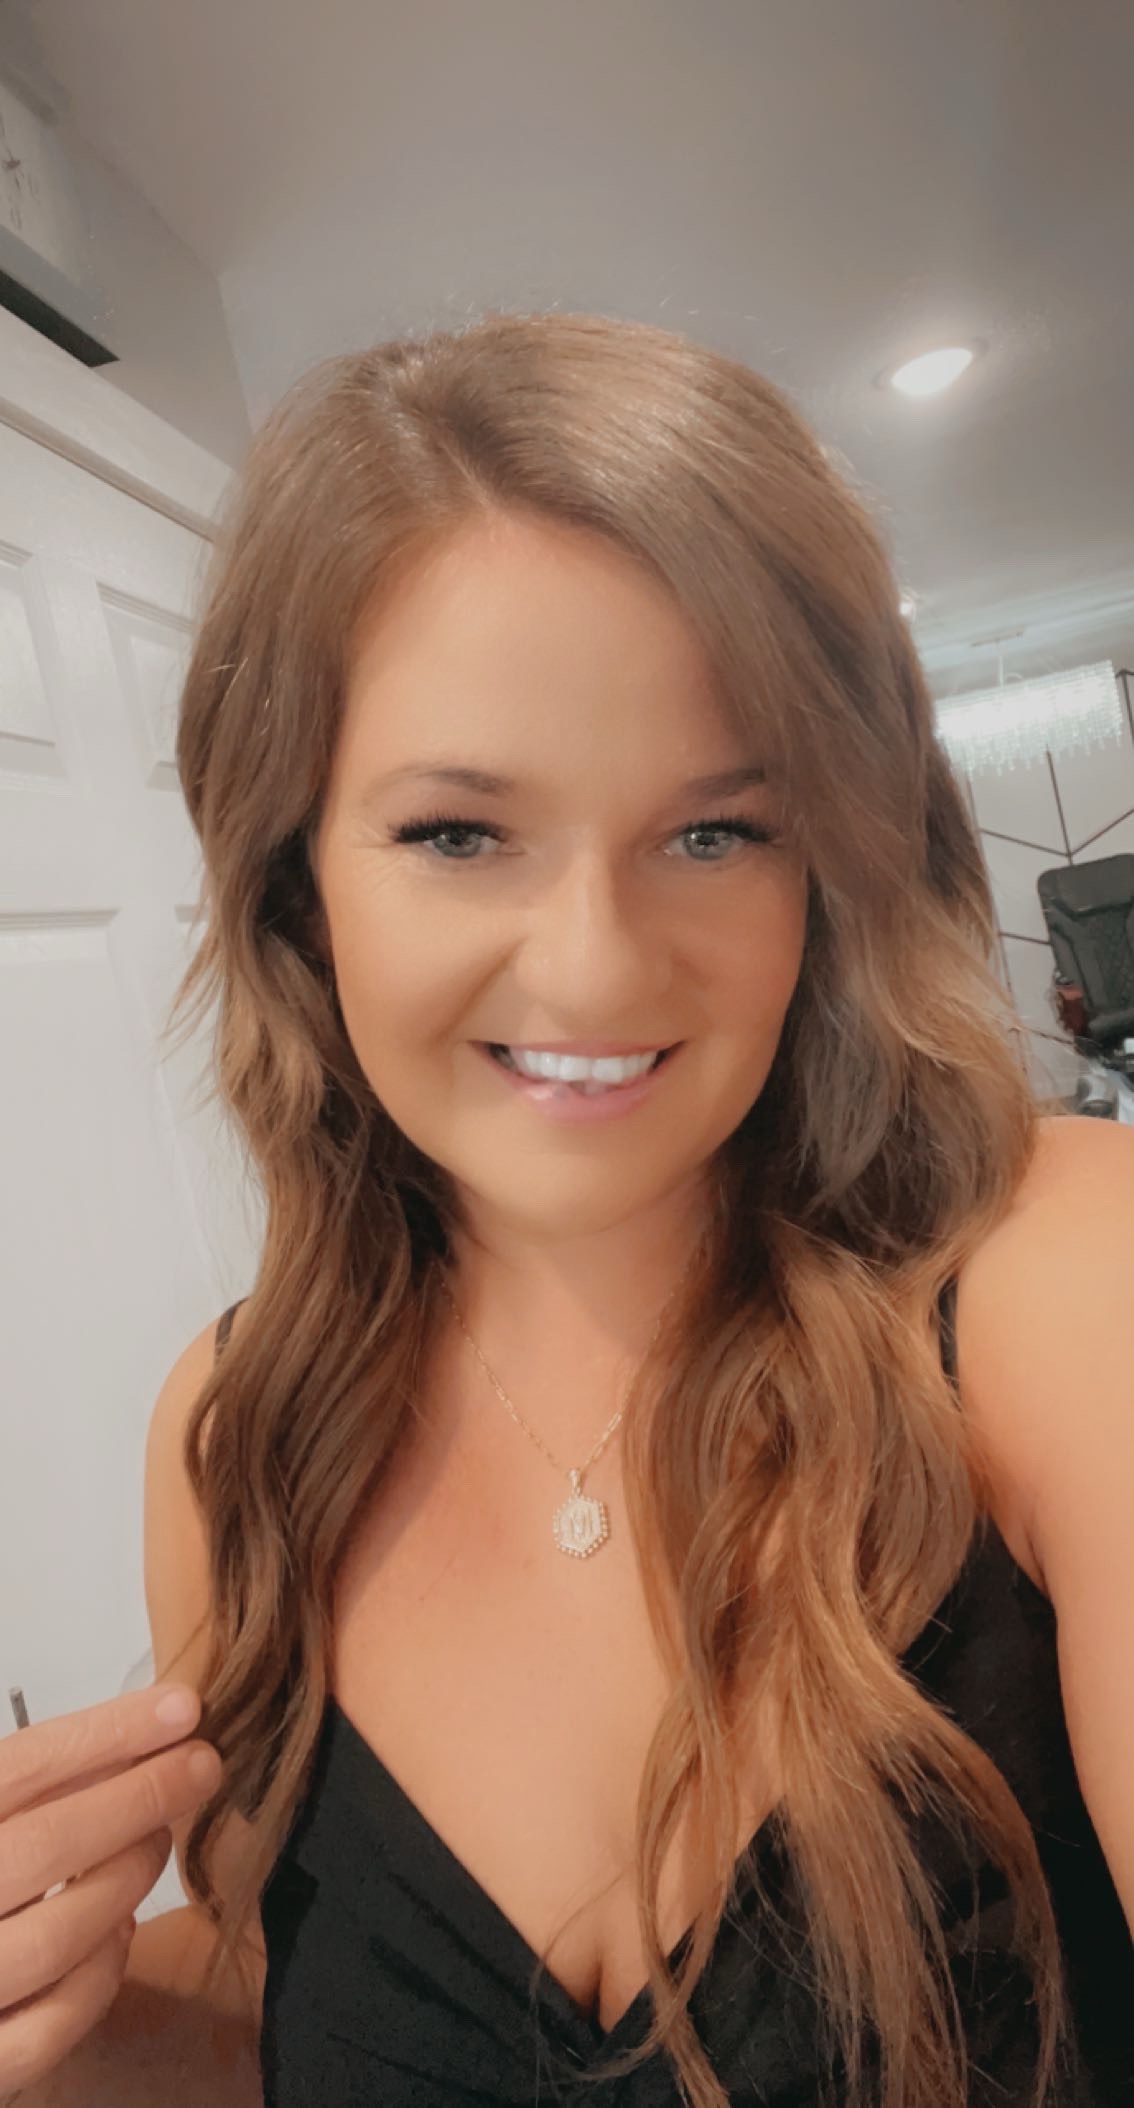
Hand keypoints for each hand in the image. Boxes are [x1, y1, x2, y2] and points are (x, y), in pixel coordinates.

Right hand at [0, 1684, 221, 2093]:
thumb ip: (36, 1789)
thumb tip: (136, 1741)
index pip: (24, 1767)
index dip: (108, 1732)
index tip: (182, 1708)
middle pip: (45, 1845)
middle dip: (139, 1797)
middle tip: (201, 1765)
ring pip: (57, 1937)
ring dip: (127, 1877)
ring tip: (161, 1838)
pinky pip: (53, 2023)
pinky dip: (101, 1971)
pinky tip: (122, 1927)